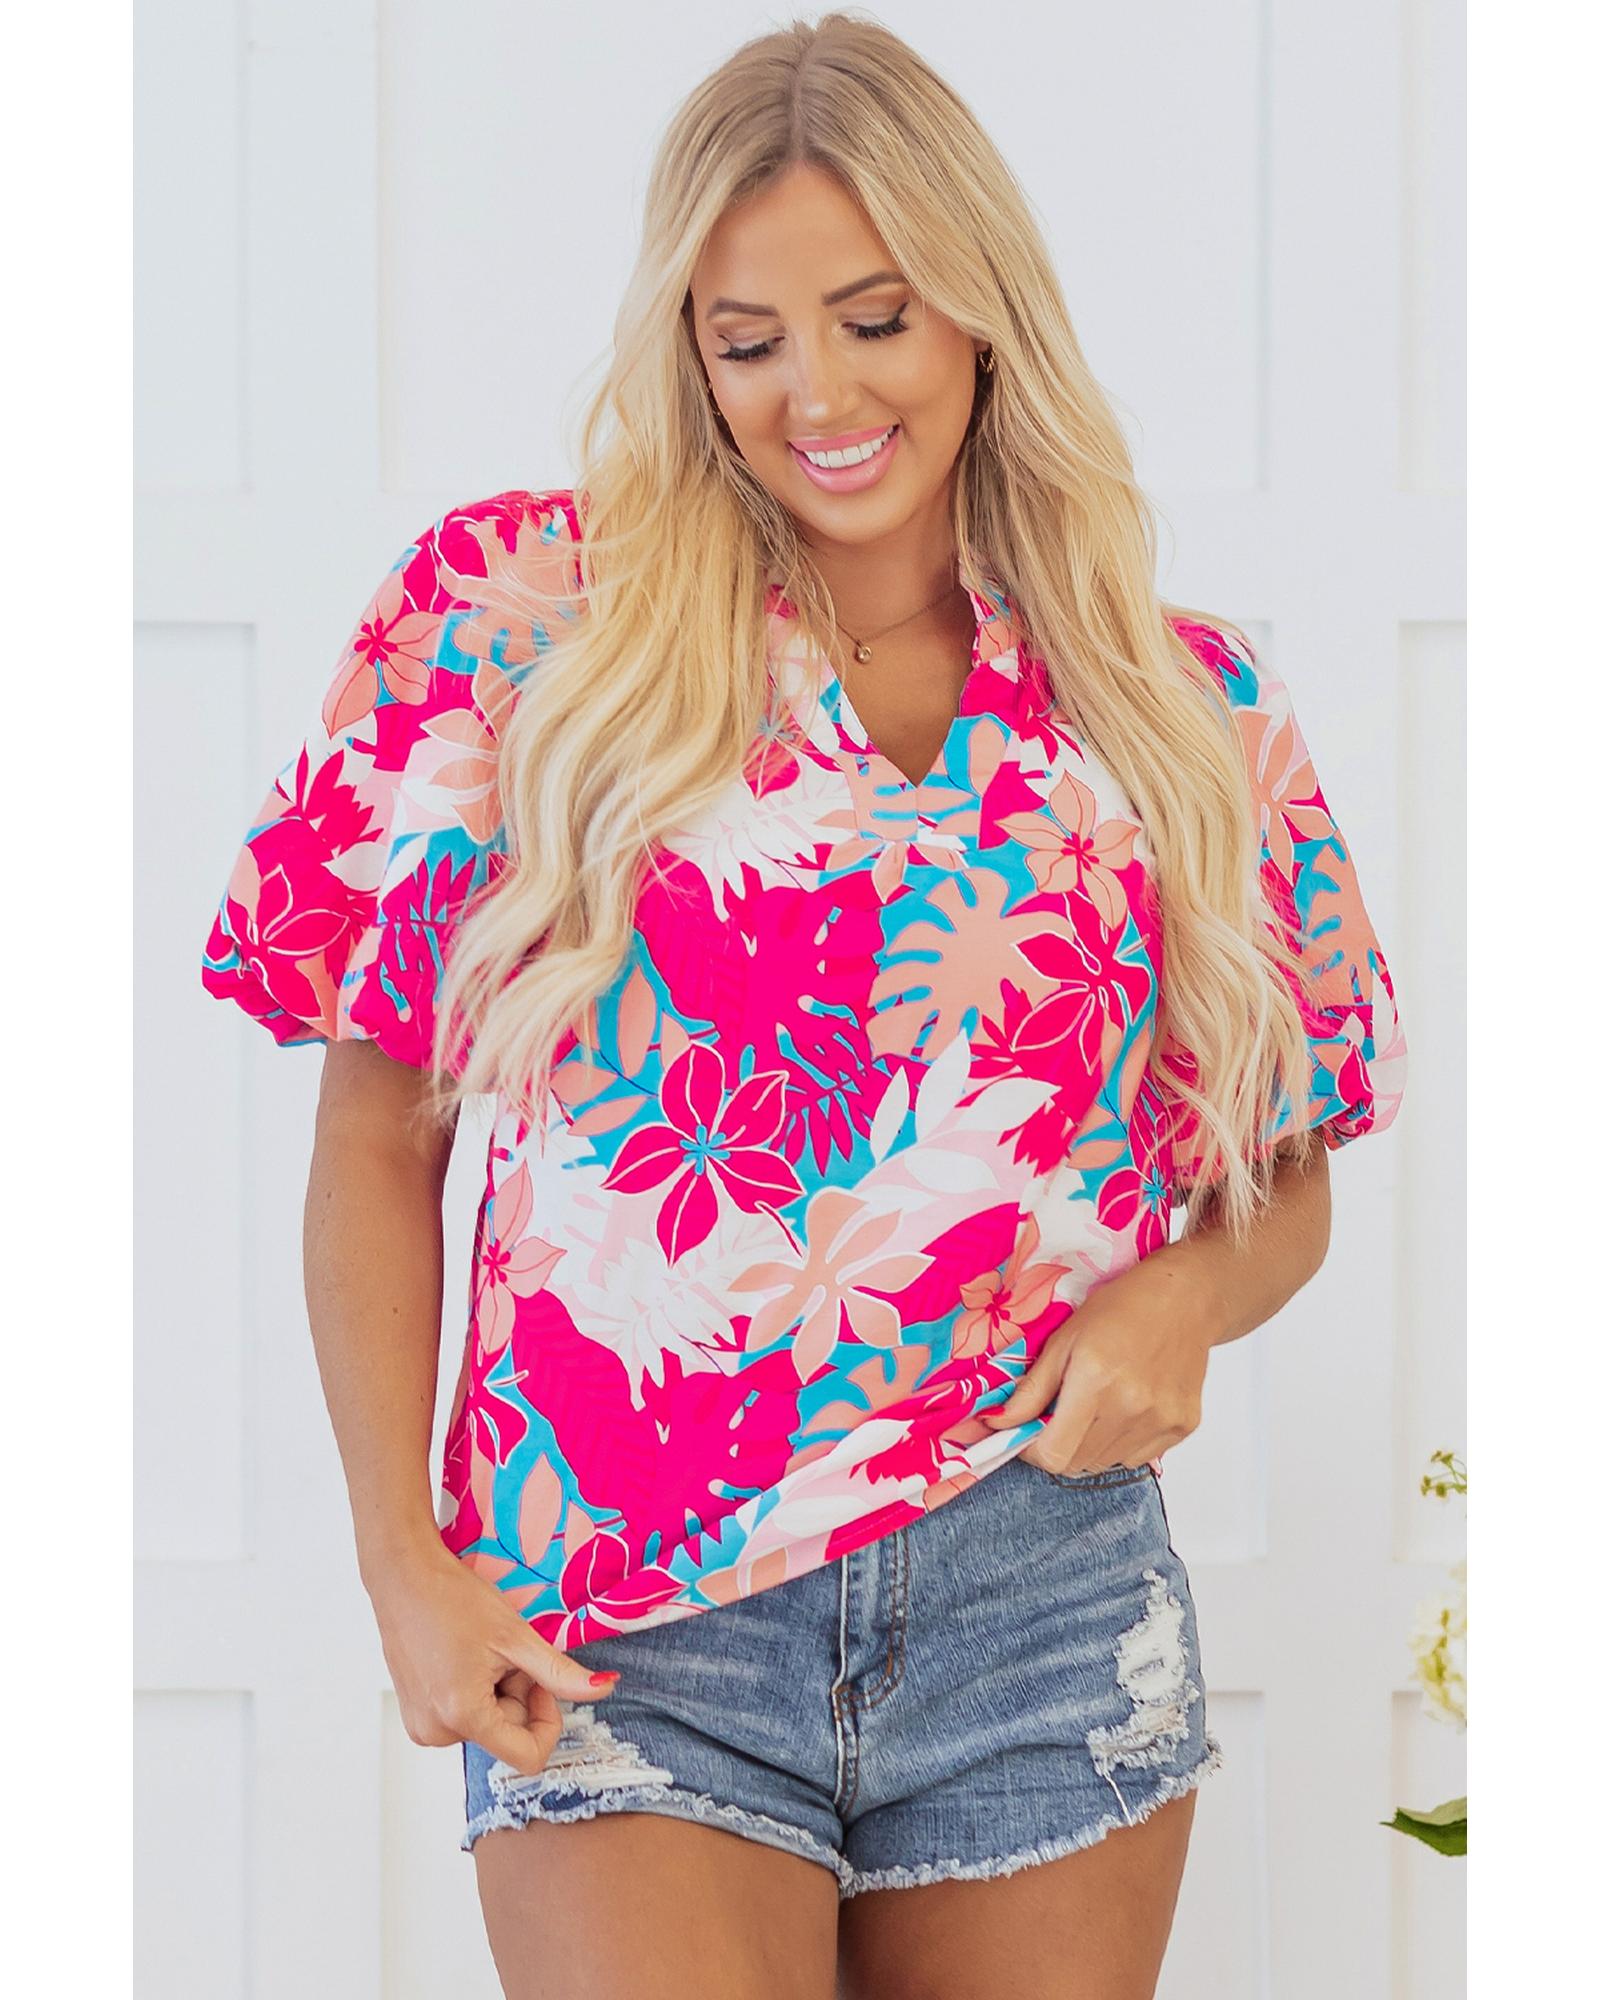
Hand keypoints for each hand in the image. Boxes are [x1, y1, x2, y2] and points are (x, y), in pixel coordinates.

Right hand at [363, 1539, 619, 1776]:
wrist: (404, 1577)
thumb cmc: (455, 1599)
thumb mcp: (516, 1636)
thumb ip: (561, 1673)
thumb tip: (606, 1688)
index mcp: (463, 1717)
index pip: (528, 1757)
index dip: (547, 1720)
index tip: (539, 1680)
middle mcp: (436, 1733)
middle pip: (507, 1734)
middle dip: (517, 1694)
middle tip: (504, 1652)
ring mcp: (421, 1727)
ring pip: (487, 1725)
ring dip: (495, 1692)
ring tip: (480, 1651)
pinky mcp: (414, 1716)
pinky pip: (463, 1717)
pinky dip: (474, 1692)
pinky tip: (462, 1657)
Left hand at [981, 1248, 1217, 1472]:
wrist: (1185, 1298)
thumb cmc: (1121, 1308)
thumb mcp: (1064, 1339)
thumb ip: (1031, 1390)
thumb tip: (994, 1424)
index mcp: (1096, 1381)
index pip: (1053, 1454)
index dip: (1032, 1450)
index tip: (1028, 1432)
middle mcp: (1132, 1407)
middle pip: (1078, 1464)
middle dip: (1058, 1445)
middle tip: (1060, 1413)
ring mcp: (1161, 1420)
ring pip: (1106, 1463)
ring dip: (1090, 1445)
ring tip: (1097, 1405)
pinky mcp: (1183, 1426)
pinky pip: (1137, 1457)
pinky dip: (1121, 1443)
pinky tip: (1126, 1407)